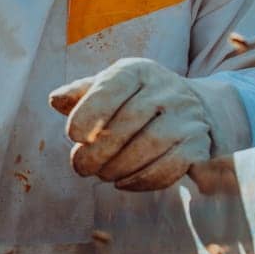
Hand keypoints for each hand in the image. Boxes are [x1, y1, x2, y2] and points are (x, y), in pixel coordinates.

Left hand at [48, 58, 213, 190]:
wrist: (194, 109)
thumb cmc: (135, 100)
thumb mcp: (108, 88)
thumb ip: (80, 94)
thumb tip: (55, 99)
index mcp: (137, 71)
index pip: (111, 88)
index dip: (88, 113)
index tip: (72, 136)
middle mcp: (166, 89)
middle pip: (129, 121)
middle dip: (99, 150)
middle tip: (81, 167)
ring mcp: (187, 117)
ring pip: (150, 145)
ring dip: (119, 166)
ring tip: (101, 174)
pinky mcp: (200, 145)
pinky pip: (171, 167)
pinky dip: (142, 180)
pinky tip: (123, 182)